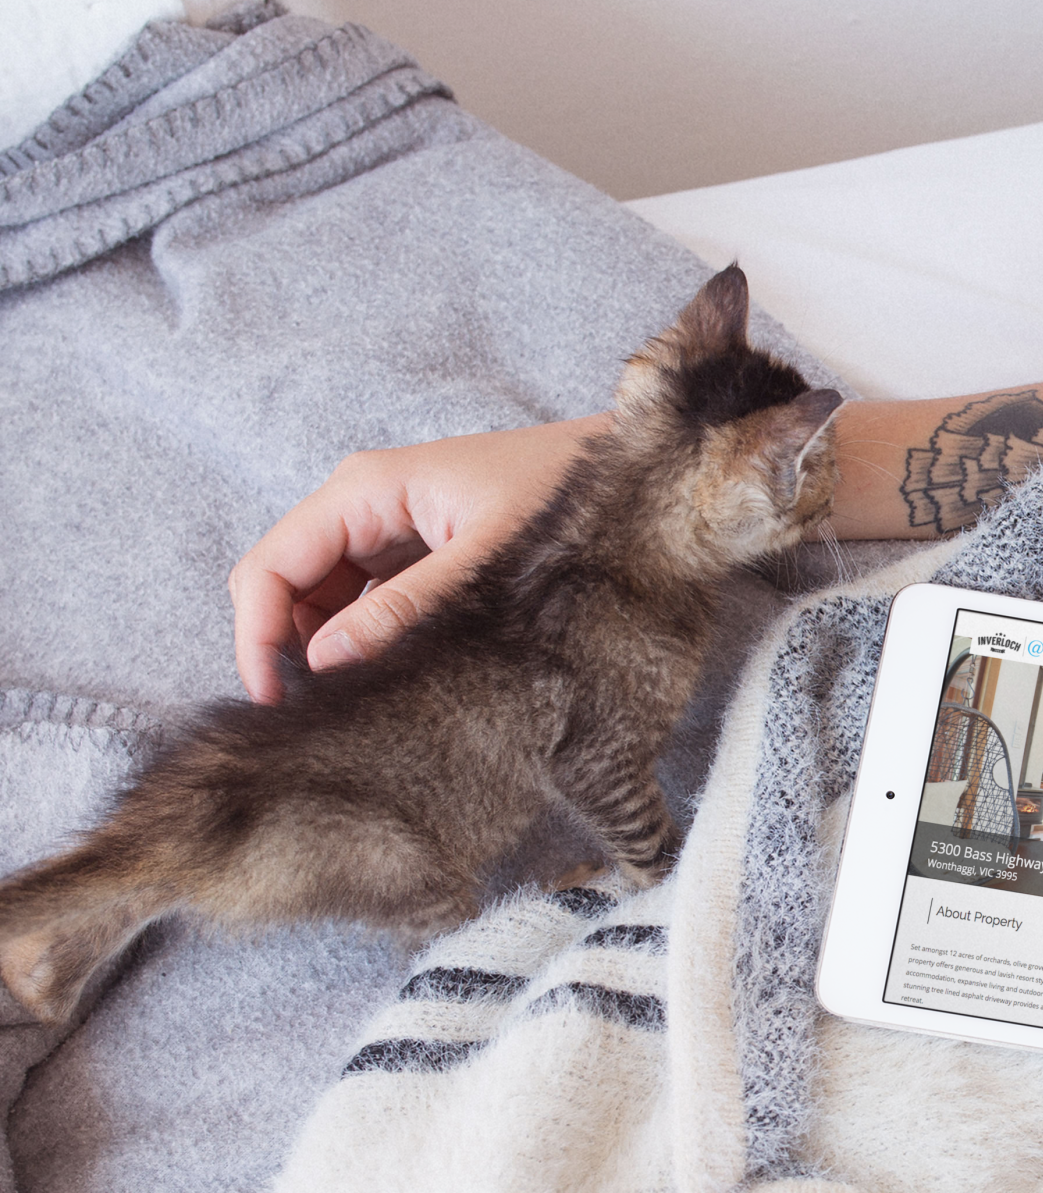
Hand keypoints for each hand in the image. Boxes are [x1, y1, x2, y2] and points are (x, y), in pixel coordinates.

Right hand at [228, 415, 609, 702]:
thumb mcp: (487, 559)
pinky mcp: (423, 553)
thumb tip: (328, 659)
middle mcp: (367, 504)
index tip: (277, 705)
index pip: (270, 567)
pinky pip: (369, 603)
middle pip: (288, 586)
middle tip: (322, 716)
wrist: (636, 476)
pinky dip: (369, 641)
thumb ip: (409, 607)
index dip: (256, 638)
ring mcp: (393, 529)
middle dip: (290, 649)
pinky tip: (396, 677)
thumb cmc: (569, 497)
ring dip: (331, 650)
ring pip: (325, 601)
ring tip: (364, 703)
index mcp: (367, 489)